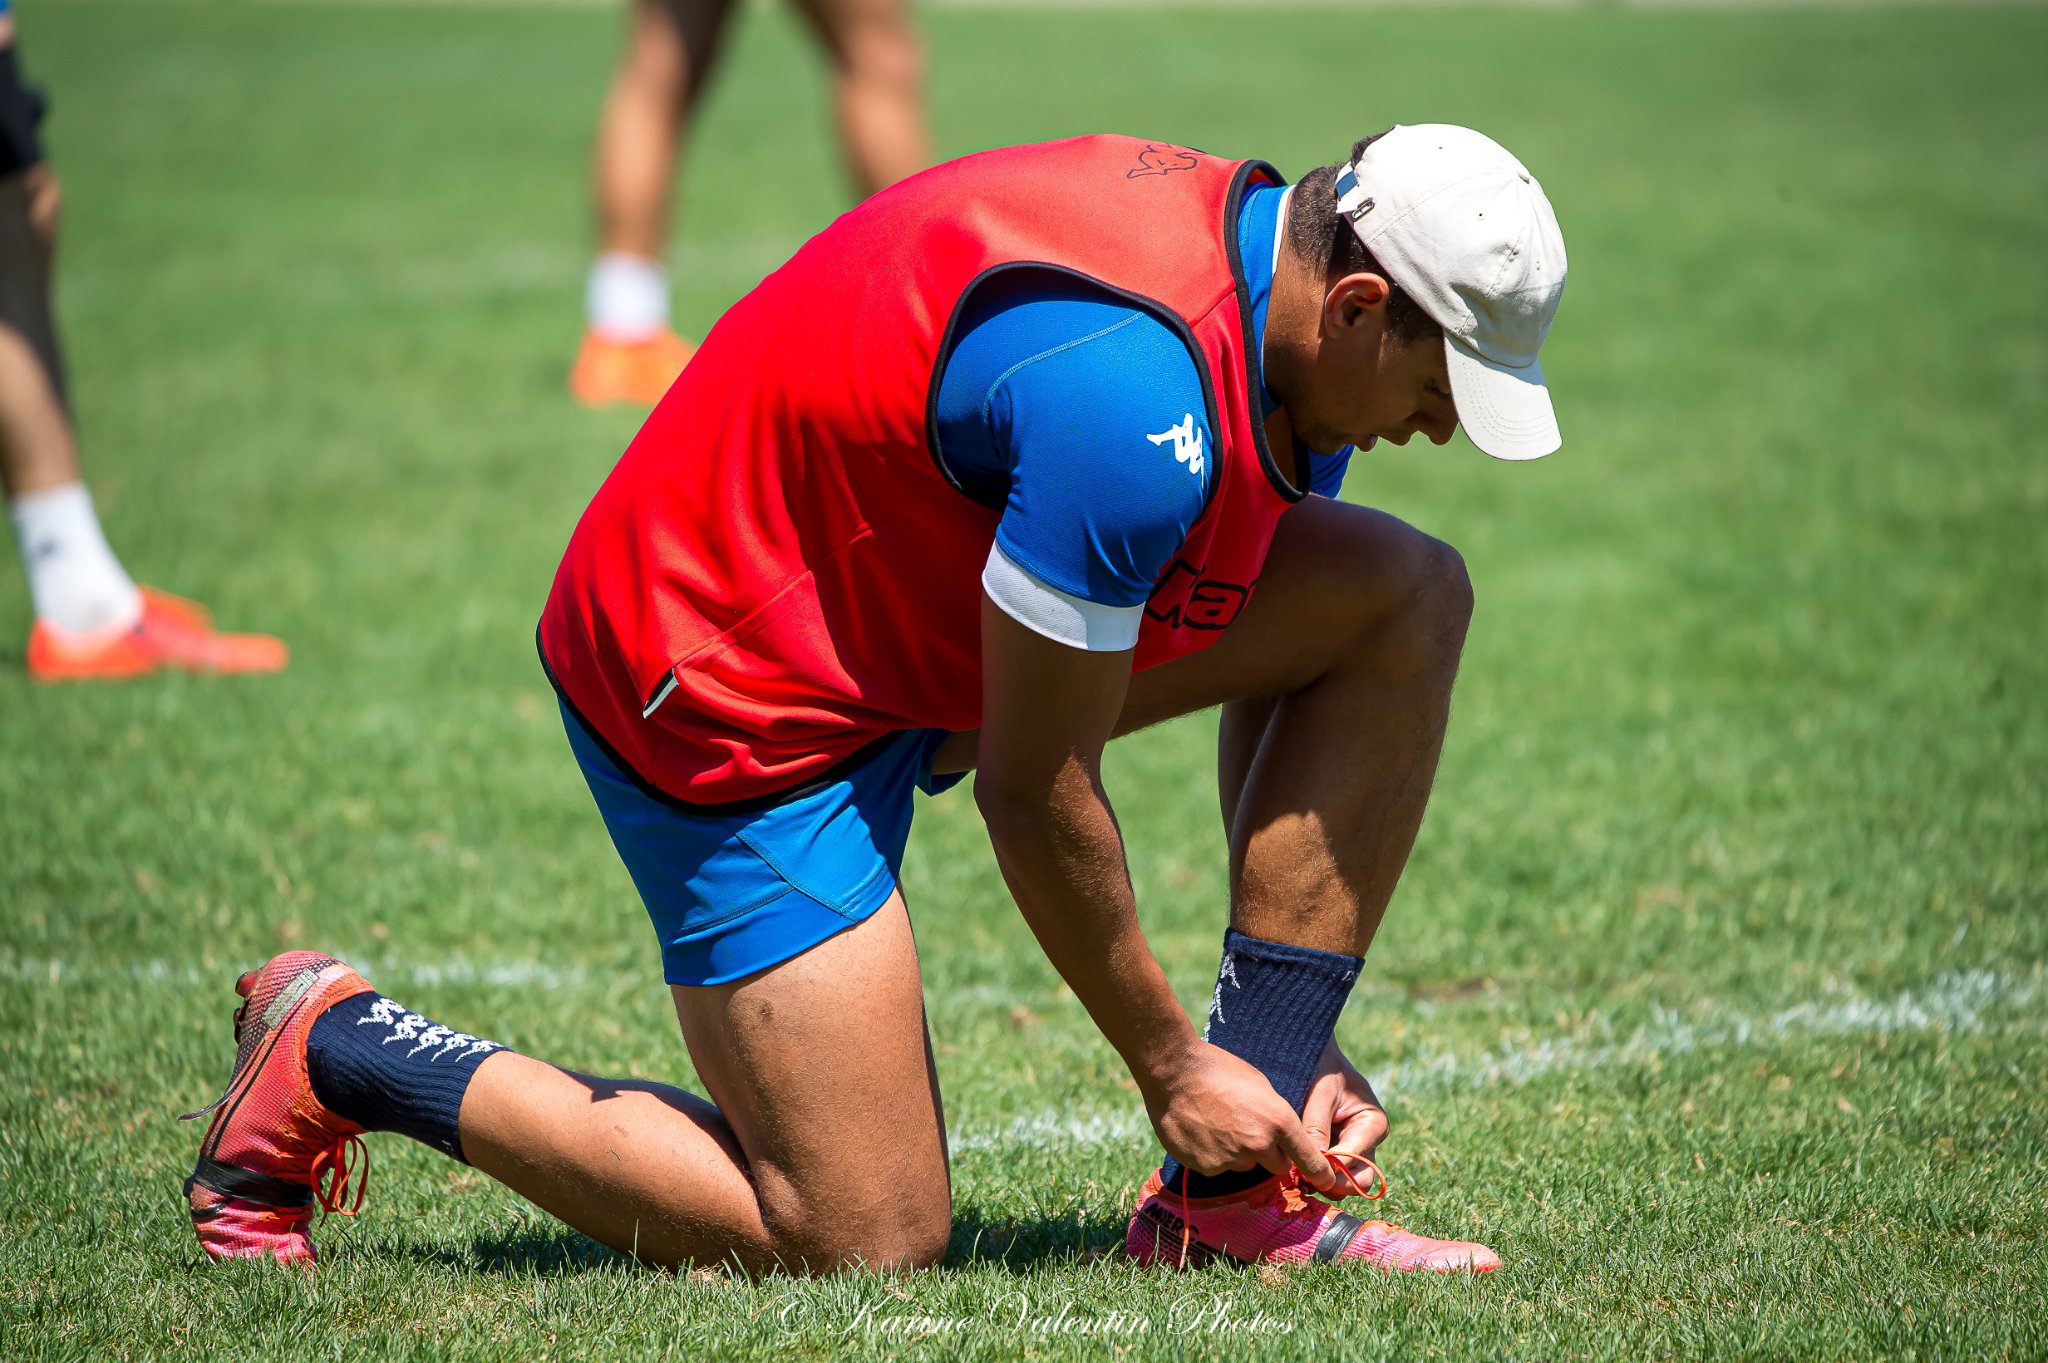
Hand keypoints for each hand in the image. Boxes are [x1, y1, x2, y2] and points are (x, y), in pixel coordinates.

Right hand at [1142, 1041, 1333, 1187]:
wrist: (1174, 1073)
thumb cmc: (1219, 1069)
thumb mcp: (1261, 1085)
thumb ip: (1276, 1117)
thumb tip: (1282, 1137)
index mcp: (1279, 1122)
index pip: (1310, 1159)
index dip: (1320, 1172)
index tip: (1328, 1181)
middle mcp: (1258, 1145)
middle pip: (1278, 1166)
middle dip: (1271, 1155)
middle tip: (1252, 1131)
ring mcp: (1231, 1159)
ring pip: (1245, 1166)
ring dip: (1239, 1153)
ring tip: (1219, 1124)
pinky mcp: (1207, 1167)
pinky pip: (1219, 1167)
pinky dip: (1214, 1154)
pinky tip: (1202, 1130)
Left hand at [1300, 1038, 1388, 1196]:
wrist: (1313, 1057)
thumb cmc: (1320, 1069)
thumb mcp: (1320, 1093)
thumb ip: (1317, 1126)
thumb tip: (1316, 1161)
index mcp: (1373, 1124)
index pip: (1356, 1160)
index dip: (1331, 1167)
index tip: (1304, 1163)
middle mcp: (1368, 1141)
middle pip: (1359, 1181)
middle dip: (1332, 1183)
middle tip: (1302, 1178)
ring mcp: (1354, 1149)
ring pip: (1346, 1183)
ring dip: (1323, 1183)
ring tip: (1296, 1173)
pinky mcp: (1337, 1152)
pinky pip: (1331, 1173)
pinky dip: (1316, 1175)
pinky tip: (1295, 1168)